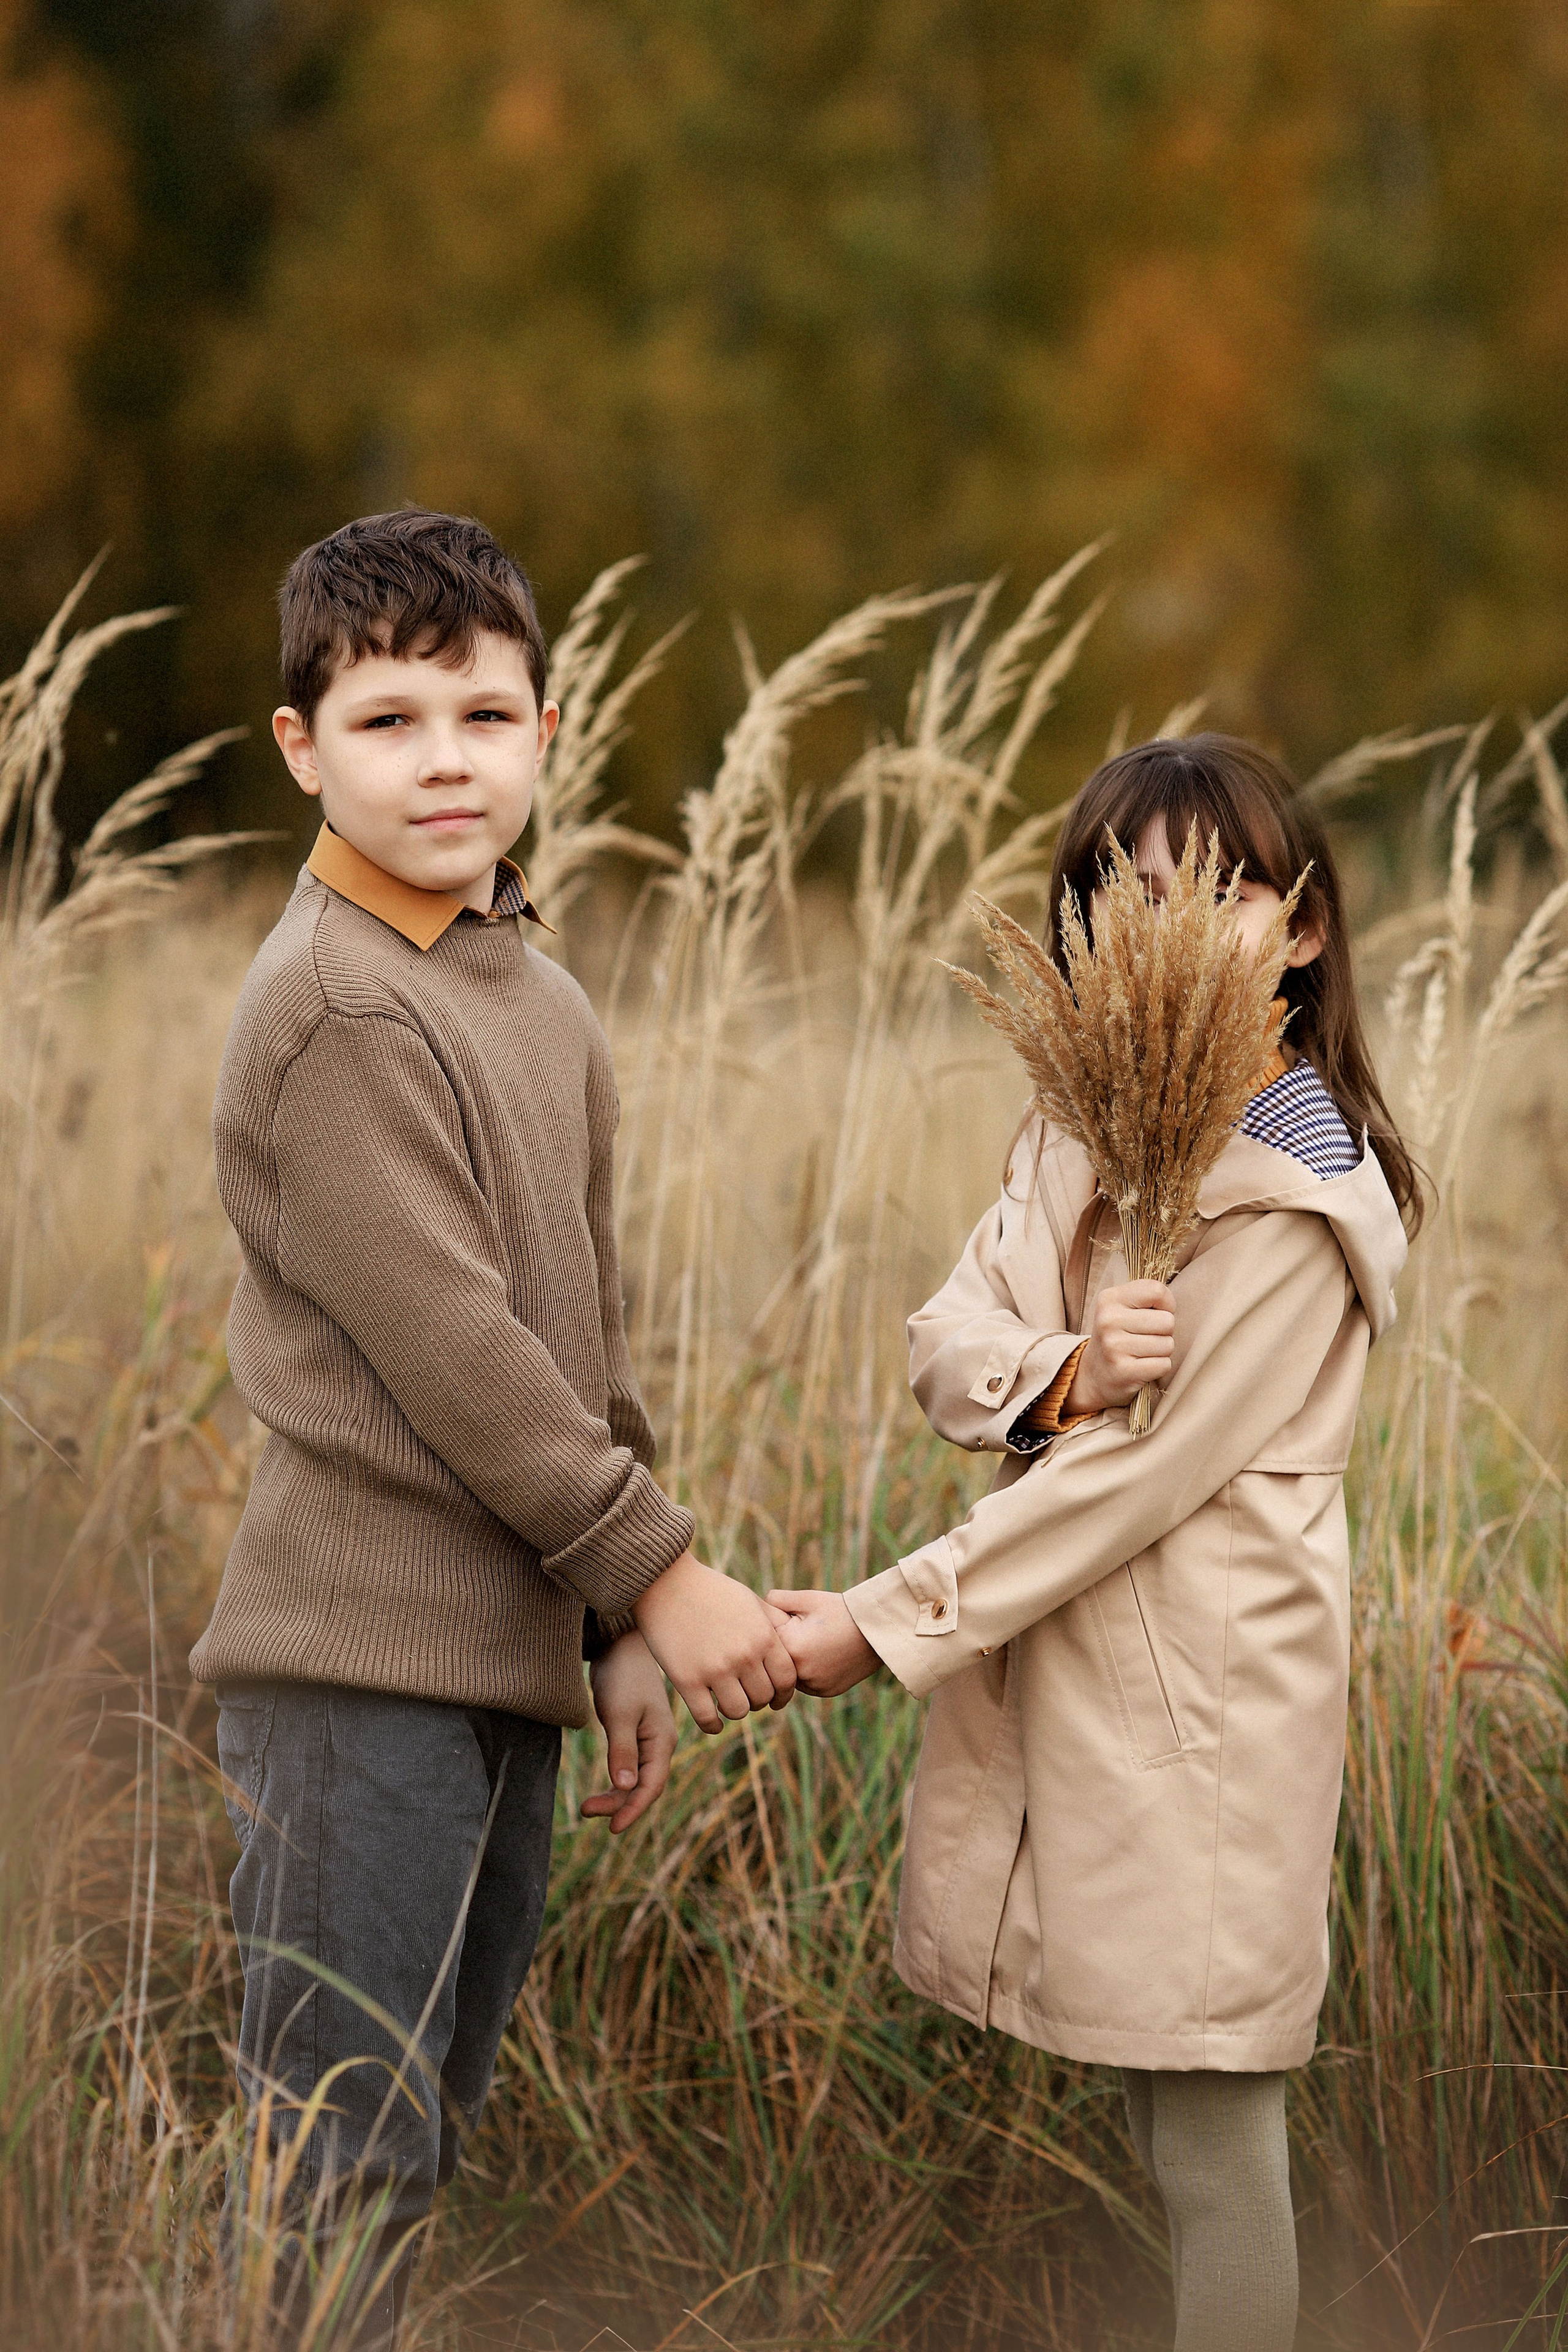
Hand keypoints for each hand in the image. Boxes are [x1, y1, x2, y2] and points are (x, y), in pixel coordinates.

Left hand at [583, 1630, 676, 1833]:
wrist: (621, 1645)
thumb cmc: (622, 1676)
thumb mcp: (620, 1714)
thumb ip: (623, 1751)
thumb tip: (625, 1788)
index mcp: (662, 1741)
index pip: (651, 1787)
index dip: (632, 1810)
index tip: (611, 1828)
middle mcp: (659, 1745)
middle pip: (643, 1788)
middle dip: (618, 1805)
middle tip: (586, 1811)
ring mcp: (648, 1740)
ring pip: (635, 1780)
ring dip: (615, 1796)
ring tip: (586, 1807)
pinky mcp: (634, 1735)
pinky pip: (629, 1768)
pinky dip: (616, 1782)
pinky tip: (601, 1790)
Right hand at [632, 1551, 797, 1732]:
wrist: (666, 1582)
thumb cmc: (710, 1590)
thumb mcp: (750, 1600)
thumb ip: (773, 1622)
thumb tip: (792, 1639)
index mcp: (763, 1636)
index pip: (786, 1679)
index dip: (783, 1694)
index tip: (776, 1699)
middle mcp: (744, 1655)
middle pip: (763, 1698)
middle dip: (757, 1701)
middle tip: (746, 1696)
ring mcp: (715, 1669)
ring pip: (738, 1711)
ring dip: (735, 1711)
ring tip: (727, 1703)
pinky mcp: (687, 1680)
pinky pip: (707, 1718)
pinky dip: (713, 1725)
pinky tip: (713, 1722)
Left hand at [766, 1588, 880, 1697]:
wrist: (877, 1629)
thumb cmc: (840, 1610)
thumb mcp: (807, 1598)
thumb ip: (776, 1599)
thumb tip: (758, 1606)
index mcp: (790, 1647)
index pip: (763, 1641)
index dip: (770, 1628)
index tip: (780, 1621)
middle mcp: (798, 1672)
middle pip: (774, 1661)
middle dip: (781, 1647)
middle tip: (800, 1632)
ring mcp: (813, 1685)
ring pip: (789, 1675)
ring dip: (793, 1663)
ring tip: (814, 1642)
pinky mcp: (825, 1692)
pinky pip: (807, 1683)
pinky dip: (810, 1671)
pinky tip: (823, 1655)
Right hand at [1066, 1279, 1175, 1414]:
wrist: (1096, 1374)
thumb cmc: (1120, 1335)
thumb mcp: (1124, 1307)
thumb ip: (1147, 1296)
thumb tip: (1170, 1306)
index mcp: (1109, 1299)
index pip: (1157, 1291)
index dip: (1166, 1304)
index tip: (1155, 1313)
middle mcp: (1108, 1320)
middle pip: (1167, 1321)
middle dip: (1164, 1331)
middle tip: (1145, 1337)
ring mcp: (1114, 1346)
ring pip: (1168, 1344)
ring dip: (1161, 1351)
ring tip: (1142, 1352)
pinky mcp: (1124, 1370)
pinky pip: (1164, 1364)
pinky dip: (1159, 1367)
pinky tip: (1142, 1366)